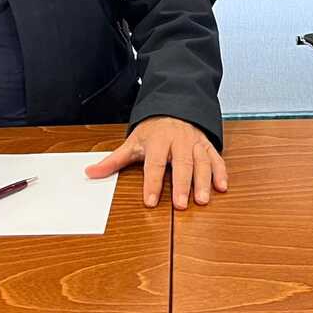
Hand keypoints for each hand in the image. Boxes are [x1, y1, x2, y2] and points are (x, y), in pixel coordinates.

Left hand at [84, 116, 227, 209]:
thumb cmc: (153, 130)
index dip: (152, 183)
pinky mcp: (207, 145)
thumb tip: (90, 172)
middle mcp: (179, 141)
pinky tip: (221, 187)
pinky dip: (220, 172)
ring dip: (203, 181)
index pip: (155, 163)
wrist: (175, 108)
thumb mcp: (132, 142)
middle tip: (180, 204)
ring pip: (201, 162)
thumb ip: (114, 160)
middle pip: (181, 164)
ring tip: (202, 199)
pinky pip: (216, 158)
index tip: (150, 201)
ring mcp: (195, 143)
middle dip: (181, 184)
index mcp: (159, 140)